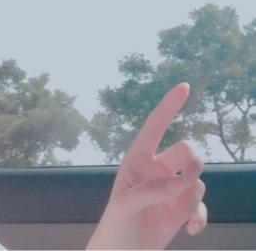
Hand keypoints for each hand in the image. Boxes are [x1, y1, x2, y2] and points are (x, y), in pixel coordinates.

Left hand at [86, 82, 206, 249]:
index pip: (154, 126)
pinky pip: (200, 205)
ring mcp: (170, 189)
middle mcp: (156, 169)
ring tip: (178, 217)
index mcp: (137, 159)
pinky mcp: (180, 210)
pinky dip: (199, 217)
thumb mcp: (126, 206)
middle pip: (187, 151)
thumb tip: (181, 184)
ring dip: (192, 198)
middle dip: (194, 163)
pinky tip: (191, 231)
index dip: (168, 105)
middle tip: (189, 180)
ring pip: (197, 181)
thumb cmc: (116, 227)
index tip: (184, 86)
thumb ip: (151, 192)